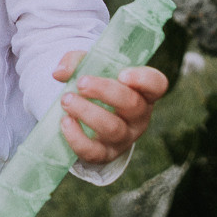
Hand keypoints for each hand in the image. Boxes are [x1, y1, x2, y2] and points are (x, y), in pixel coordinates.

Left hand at [51, 52, 169, 164]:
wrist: (88, 120)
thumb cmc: (95, 88)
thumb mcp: (89, 68)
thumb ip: (75, 62)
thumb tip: (60, 73)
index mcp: (142, 91)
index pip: (156, 84)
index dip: (143, 79)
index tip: (122, 74)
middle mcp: (138, 116)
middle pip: (131, 104)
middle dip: (104, 91)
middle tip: (81, 83)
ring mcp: (124, 138)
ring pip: (112, 128)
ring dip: (87, 112)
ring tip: (66, 100)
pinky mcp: (105, 154)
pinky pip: (94, 152)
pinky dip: (77, 137)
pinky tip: (65, 121)